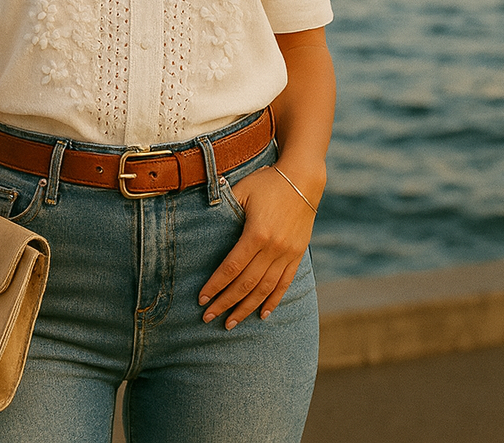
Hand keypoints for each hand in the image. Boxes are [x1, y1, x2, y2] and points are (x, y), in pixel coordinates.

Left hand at [198, 164, 315, 328]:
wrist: (303, 179)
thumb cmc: (267, 182)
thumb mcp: (242, 190)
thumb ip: (223, 205)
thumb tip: (201, 217)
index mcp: (256, 234)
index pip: (231, 268)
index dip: (215, 286)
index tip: (201, 299)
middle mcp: (273, 248)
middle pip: (246, 284)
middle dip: (226, 303)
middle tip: (208, 318)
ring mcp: (287, 254)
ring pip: (265, 289)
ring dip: (247, 308)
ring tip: (231, 324)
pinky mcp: (298, 255)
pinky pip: (285, 284)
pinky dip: (273, 301)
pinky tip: (263, 315)